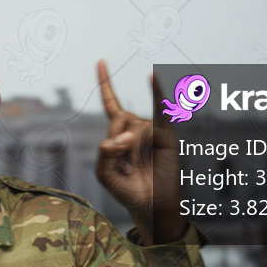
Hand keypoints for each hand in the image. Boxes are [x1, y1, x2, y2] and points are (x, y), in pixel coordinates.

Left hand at [96, 60, 185, 244]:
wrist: (150, 205)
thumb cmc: (127, 190)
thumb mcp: (103, 173)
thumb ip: (104, 151)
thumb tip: (126, 136)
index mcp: (120, 133)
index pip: (111, 103)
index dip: (105, 83)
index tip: (101, 61)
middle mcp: (136, 127)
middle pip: (117, 120)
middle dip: (116, 143)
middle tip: (127, 164)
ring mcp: (152, 130)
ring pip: (132, 128)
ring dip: (131, 150)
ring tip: (140, 166)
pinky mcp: (165, 135)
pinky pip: (159, 110)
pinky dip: (157, 92)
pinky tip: (151, 75)